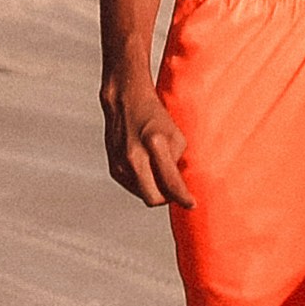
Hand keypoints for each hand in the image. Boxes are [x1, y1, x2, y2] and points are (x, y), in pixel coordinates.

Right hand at [102, 82, 191, 207]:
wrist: (124, 101)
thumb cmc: (154, 115)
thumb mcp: (176, 135)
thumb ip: (177, 163)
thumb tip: (178, 187)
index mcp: (155, 145)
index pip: (171, 183)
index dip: (183, 198)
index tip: (191, 204)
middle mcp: (134, 157)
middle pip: (153, 198)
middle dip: (167, 199)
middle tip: (175, 192)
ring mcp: (121, 163)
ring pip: (143, 194)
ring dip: (154, 190)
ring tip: (161, 173)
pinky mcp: (113, 168)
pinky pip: (133, 187)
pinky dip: (143, 183)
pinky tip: (147, 169)